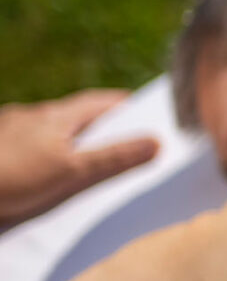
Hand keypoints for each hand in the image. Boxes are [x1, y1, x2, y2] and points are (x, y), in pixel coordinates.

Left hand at [0, 89, 158, 226]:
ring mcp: (9, 131)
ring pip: (48, 130)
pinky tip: (42, 168)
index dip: (125, 105)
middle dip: (99, 124)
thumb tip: (157, 142)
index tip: (145, 110)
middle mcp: (32, 116)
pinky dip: (44, 152)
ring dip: (68, 139)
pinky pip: (28, 145)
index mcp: (56, 116)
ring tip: (84, 156)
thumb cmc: (14, 178)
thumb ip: (115, 158)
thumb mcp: (73, 172)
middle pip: (74, 115)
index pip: (100, 102)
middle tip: (122, 135)